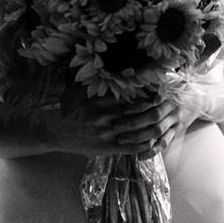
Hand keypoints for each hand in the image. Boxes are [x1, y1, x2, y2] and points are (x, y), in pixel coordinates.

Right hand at [55, 89, 183, 157]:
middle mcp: (105, 118)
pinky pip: (130, 147)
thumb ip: (95, 86)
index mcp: (100, 102)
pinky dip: (143, 145)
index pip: (128, 97)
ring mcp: (107, 134)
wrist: (58, 132)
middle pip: (136, 112)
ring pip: (136, 130)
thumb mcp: (80, 93)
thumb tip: (111, 74)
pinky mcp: (107, 148)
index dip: (144, 94)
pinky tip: (151, 141)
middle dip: (153, 108)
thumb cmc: (70, 111)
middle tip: (166, 103)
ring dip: (151, 126)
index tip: (157, 90)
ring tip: (162, 121)